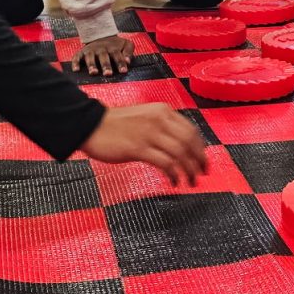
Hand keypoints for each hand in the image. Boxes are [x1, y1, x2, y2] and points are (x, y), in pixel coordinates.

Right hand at [73, 34, 134, 76]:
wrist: (100, 34)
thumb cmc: (115, 44)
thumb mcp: (126, 44)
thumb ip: (129, 51)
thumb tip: (128, 61)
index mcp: (113, 48)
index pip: (117, 55)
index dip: (121, 63)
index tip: (124, 71)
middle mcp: (101, 49)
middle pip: (104, 57)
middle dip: (106, 65)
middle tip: (108, 74)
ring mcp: (90, 50)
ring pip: (90, 57)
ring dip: (92, 65)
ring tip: (94, 73)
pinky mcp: (81, 52)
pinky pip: (77, 57)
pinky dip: (75, 63)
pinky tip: (76, 70)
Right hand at [81, 104, 206, 185]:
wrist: (91, 124)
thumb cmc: (116, 123)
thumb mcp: (144, 116)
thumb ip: (161, 125)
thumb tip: (178, 143)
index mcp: (163, 110)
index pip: (191, 129)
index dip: (200, 147)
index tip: (202, 159)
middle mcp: (160, 120)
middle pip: (189, 141)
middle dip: (199, 160)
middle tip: (203, 173)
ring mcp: (149, 133)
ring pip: (180, 153)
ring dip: (189, 170)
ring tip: (191, 182)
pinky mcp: (138, 148)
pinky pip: (165, 163)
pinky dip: (174, 174)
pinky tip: (174, 182)